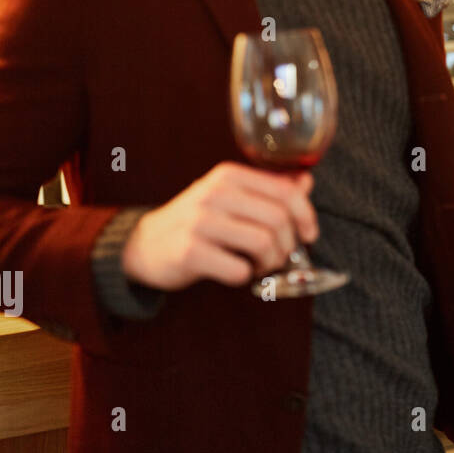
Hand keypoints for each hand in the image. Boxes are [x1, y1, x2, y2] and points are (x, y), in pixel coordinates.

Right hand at [122, 162, 319, 290]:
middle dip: (288, 245)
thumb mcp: (230, 197)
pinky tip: (237, 272)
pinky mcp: (190, 252)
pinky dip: (246, 277)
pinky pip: (239, 270)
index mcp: (229, 175)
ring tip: (258, 265)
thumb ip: (268, 189)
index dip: (306, 216)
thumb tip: (306, 180)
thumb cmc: (197, 222)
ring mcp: (200, 222)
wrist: (144, 244)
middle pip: (279, 219)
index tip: (309, 235)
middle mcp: (214, 193)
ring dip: (269, 263)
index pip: (285, 191)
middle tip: (278, 256)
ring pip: (264, 244)